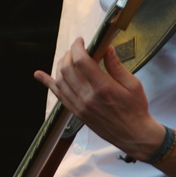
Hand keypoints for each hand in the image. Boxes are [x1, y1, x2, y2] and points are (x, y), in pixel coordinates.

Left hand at [35, 40, 163, 158]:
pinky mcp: (76, 113)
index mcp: (103, 88)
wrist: (133, 135)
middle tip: (77, 49)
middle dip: (69, 54)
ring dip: (60, 65)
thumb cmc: (136, 108)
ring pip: (59, 81)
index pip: (82, 61)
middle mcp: (87, 97)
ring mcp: (79, 106)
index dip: (77, 47)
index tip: (80, 41)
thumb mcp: (133, 84)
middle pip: (67, 69)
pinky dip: (48, 83)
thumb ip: (116, 66)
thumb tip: (106, 48)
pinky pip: (58, 95)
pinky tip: (39, 75)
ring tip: (68, 58)